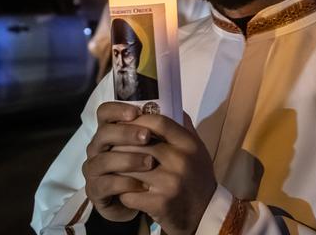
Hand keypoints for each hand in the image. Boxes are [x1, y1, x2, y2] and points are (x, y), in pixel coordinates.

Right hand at [83, 102, 157, 222]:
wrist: (140, 200)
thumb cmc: (146, 168)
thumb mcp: (154, 146)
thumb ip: (161, 129)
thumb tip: (178, 111)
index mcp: (110, 131)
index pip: (105, 112)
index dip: (117, 110)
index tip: (136, 112)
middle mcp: (97, 148)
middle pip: (104, 133)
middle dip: (125, 133)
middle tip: (146, 136)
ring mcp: (94, 169)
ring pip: (104, 160)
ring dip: (128, 159)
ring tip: (150, 162)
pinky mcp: (95, 190)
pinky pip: (106, 185)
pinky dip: (125, 183)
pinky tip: (143, 185)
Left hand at [118, 112, 216, 234]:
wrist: (205, 213)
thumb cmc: (198, 177)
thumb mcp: (197, 149)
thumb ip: (184, 127)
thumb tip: (169, 103)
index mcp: (188, 144)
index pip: (158, 122)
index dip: (138, 119)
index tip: (126, 122)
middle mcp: (180, 161)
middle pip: (138, 144)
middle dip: (120, 146)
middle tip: (110, 147)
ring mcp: (169, 183)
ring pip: (129, 169)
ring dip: (118, 169)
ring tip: (113, 169)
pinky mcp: (160, 203)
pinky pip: (129, 193)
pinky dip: (123, 193)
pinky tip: (123, 191)